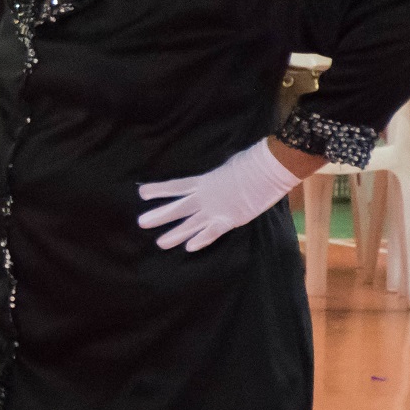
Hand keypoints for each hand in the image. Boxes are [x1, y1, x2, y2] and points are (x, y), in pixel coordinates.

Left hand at [136, 138, 303, 251]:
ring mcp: (216, 210)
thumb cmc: (249, 162)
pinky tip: (189, 247)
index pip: (174, 187)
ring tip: (160, 243)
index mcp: (202, 181)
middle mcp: (204, 198)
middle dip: (159, 216)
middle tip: (141, 223)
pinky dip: (201, 240)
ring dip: (174, 235)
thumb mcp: (225, 166)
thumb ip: (214, 176)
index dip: (158, 190)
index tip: (142, 194)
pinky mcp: (229, 220)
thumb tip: (211, 178)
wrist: (268, 170)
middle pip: (177, 209)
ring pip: (190, 225)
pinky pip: (212, 233)